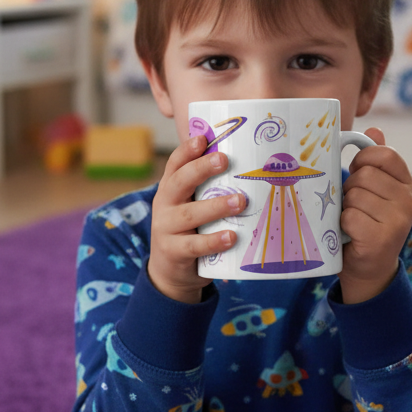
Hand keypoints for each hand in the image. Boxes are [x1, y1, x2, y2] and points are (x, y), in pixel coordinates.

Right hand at [148, 135, 242, 302]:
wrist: (169, 272)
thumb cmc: (189, 229)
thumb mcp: (191, 205)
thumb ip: (207, 188)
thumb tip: (247, 162)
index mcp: (169, 189)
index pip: (175, 164)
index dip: (187, 151)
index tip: (203, 139)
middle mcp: (164, 205)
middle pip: (180, 182)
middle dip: (201, 169)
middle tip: (224, 160)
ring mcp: (166, 229)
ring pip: (190, 214)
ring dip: (216, 206)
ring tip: (240, 201)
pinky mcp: (174, 252)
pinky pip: (194, 245)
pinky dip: (213, 240)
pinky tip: (232, 236)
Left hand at [339, 128, 411, 303]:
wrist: (369, 267)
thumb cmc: (367, 221)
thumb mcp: (374, 190)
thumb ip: (376, 161)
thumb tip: (374, 129)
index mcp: (407, 184)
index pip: (385, 154)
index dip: (363, 159)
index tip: (357, 172)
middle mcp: (409, 201)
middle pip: (365, 175)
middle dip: (351, 188)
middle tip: (354, 205)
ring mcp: (398, 221)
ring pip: (355, 195)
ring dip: (346, 207)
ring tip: (353, 220)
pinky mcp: (382, 239)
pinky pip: (350, 216)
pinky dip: (343, 224)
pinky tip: (351, 234)